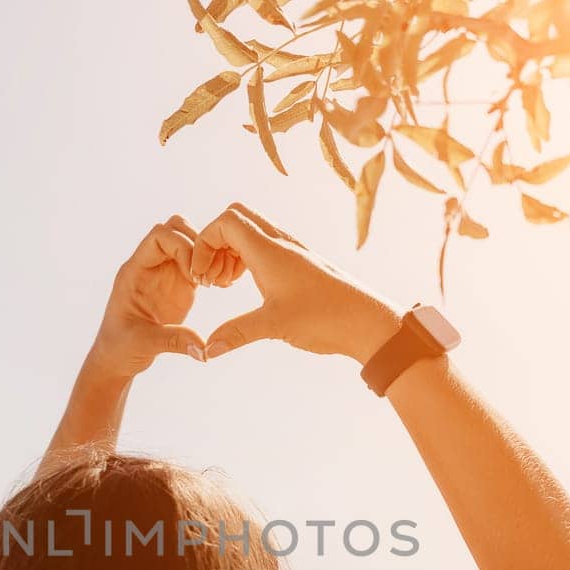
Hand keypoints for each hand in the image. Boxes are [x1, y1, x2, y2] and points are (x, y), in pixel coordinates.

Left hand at [87, 216, 210, 380]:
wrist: (118, 357)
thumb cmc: (120, 348)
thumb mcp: (144, 344)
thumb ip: (173, 342)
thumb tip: (204, 349)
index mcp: (135, 270)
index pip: (159, 236)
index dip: (181, 247)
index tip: (193, 276)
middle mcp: (151, 265)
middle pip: (176, 229)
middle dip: (198, 245)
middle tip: (209, 275)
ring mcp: (166, 273)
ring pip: (190, 241)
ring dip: (207, 254)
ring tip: (217, 281)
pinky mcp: (180, 285)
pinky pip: (198, 261)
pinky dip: (212, 266)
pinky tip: (221, 286)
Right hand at [189, 203, 403, 363]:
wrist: (367, 321)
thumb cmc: (325, 318)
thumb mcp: (274, 326)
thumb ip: (236, 333)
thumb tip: (207, 350)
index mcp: (269, 250)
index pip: (225, 222)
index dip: (204, 244)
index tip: (202, 277)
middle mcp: (280, 243)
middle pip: (235, 218)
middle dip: (213, 244)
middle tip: (211, 278)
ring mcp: (291, 251)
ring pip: (249, 231)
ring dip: (229, 251)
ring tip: (225, 284)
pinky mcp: (299, 263)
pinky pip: (263, 246)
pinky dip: (246, 258)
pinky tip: (245, 285)